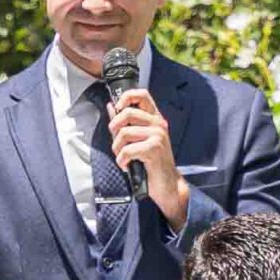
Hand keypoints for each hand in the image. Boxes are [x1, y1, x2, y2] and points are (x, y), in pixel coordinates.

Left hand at [109, 88, 185, 227]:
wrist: (167, 184)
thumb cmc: (152, 164)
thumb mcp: (137, 140)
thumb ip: (125, 123)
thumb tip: (111, 106)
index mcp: (155, 119)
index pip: (142, 95)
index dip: (126, 97)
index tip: (118, 108)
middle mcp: (158, 124)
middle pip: (127, 112)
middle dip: (114, 129)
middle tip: (117, 142)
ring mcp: (157, 135)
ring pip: (124, 133)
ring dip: (117, 149)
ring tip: (123, 158)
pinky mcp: (154, 149)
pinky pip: (127, 150)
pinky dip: (122, 160)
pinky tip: (127, 165)